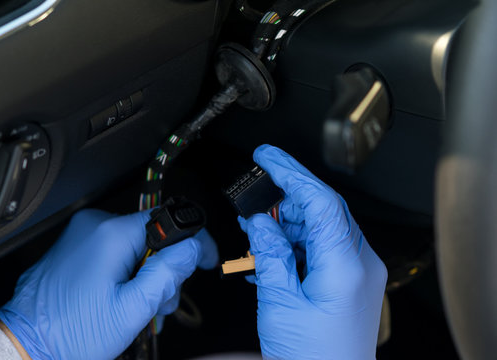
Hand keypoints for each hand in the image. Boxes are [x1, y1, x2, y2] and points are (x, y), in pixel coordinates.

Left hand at [0, 209, 217, 359]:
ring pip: (136, 245)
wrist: (24, 345)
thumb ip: (167, 274)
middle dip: (165, 270)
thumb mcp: (131, 309)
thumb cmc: (73, 332)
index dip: (193, 241)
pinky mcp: (76, 246)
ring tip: (141, 309)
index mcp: (111, 234)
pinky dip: (128, 272)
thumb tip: (192, 248)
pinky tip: (125, 298)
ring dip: (147, 275)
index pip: (169, 221)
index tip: (207, 260)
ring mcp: (82, 234)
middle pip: (153, 236)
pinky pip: (116, 250)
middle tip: (162, 304)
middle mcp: (95, 224)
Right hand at [239, 145, 386, 359]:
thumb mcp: (279, 303)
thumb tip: (259, 222)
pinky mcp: (348, 279)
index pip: (320, 200)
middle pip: (321, 209)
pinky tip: (269, 251)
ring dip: (285, 222)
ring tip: (255, 229)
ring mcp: (356, 271)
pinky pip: (320, 246)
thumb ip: (270, 255)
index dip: (291, 172)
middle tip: (254, 195)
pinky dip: (293, 242)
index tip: (267, 157)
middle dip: (285, 197)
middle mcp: (359, 262)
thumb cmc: (312, 359)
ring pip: (319, 226)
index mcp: (345, 265)